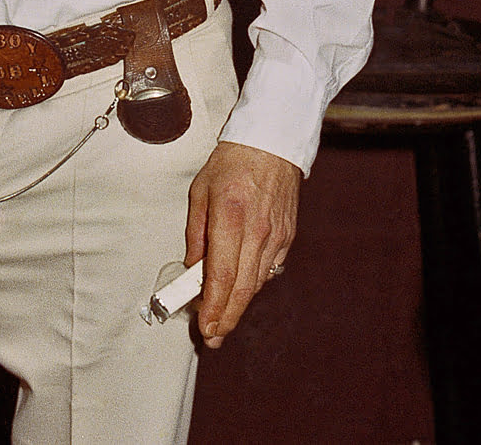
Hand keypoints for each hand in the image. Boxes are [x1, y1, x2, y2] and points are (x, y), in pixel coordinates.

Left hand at [185, 140, 300, 348]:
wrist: (271, 143)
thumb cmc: (231, 163)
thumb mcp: (200, 190)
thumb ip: (196, 233)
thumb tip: (193, 268)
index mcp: (230, 216)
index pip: (223, 275)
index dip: (214, 306)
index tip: (204, 327)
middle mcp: (257, 231)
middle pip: (243, 289)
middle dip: (226, 319)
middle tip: (212, 337)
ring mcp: (276, 236)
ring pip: (257, 284)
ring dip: (239, 306)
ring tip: (221, 320)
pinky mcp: (287, 237)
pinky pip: (268, 270)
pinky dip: (253, 284)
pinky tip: (240, 289)